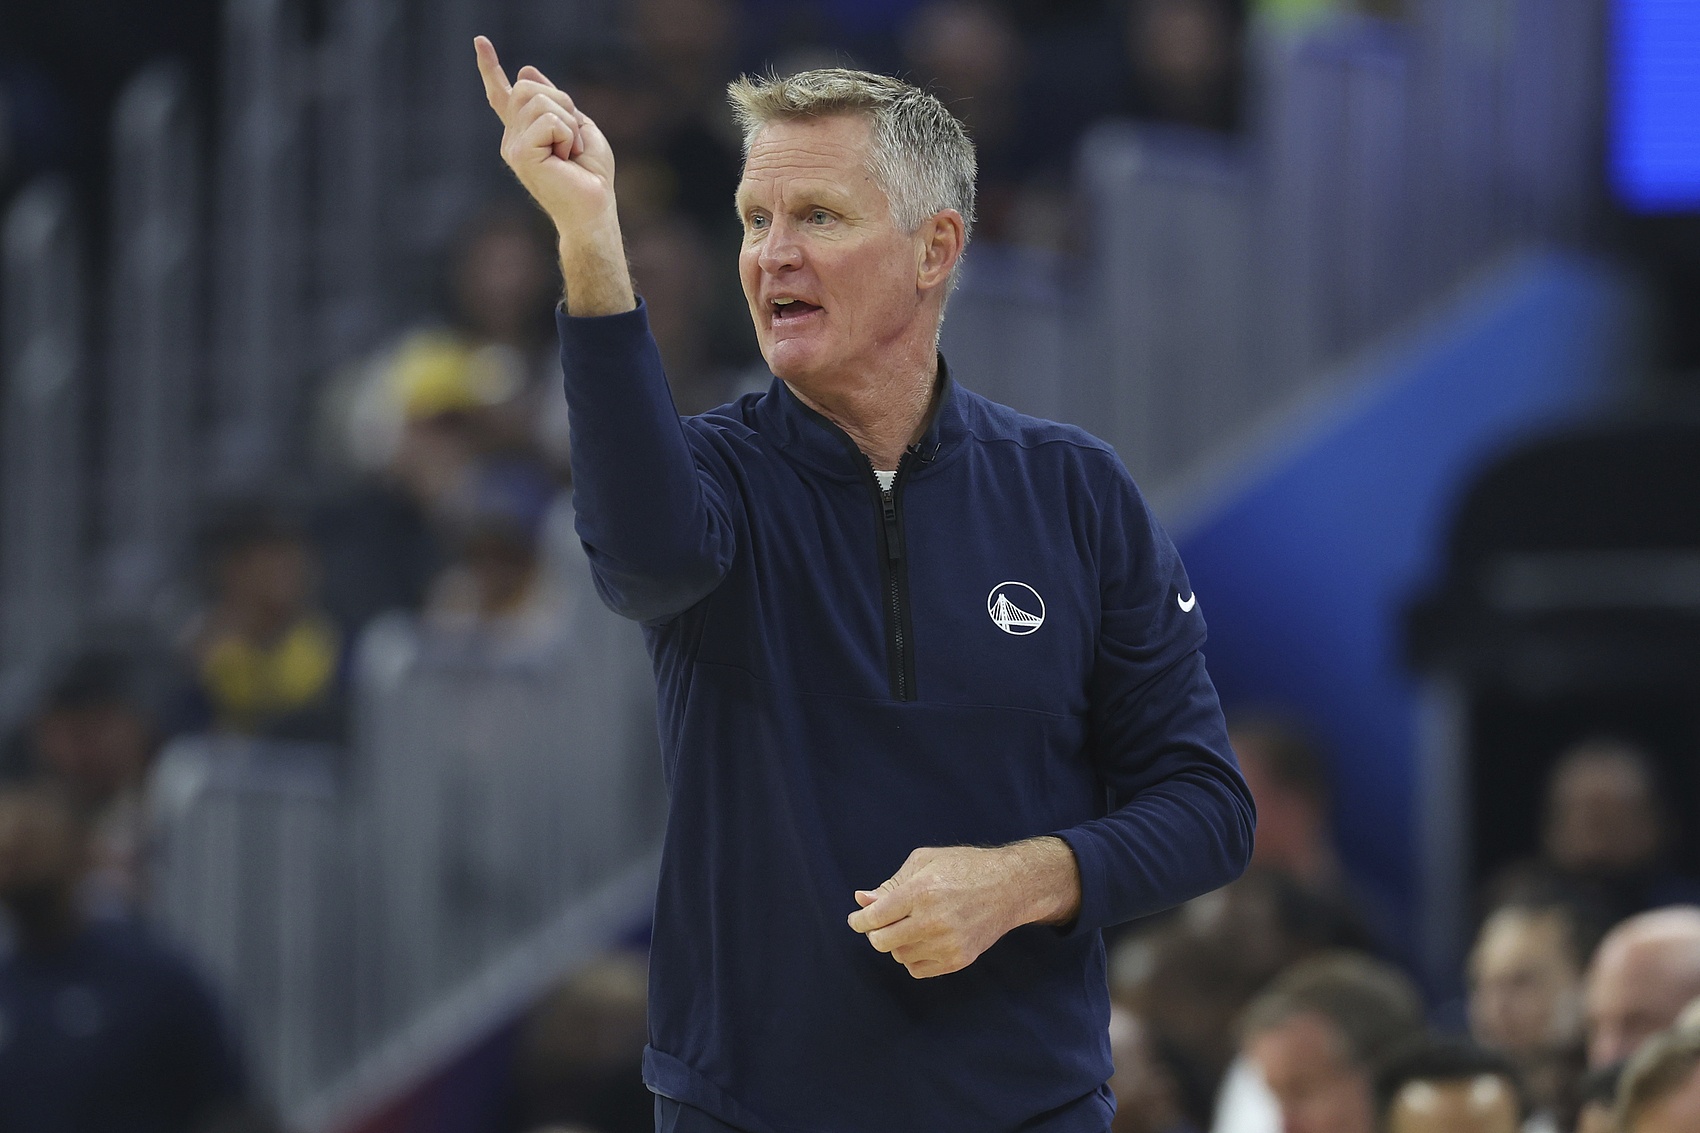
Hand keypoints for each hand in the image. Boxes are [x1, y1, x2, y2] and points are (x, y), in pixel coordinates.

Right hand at [474, 37, 612, 231]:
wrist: (594, 207)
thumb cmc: (591, 174)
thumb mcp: (578, 126)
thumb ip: (555, 102)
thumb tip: (525, 72)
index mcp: (524, 131)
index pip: (502, 95)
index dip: (490, 67)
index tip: (480, 41)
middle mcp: (512, 138)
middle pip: (528, 88)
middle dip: (562, 102)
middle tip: (573, 137)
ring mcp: (512, 146)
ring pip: (540, 101)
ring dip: (568, 122)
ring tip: (570, 151)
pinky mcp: (520, 154)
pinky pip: (549, 120)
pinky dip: (567, 135)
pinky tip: (566, 158)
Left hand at [846, 838, 1080, 978]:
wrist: (1009, 887)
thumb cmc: (964, 867)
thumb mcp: (924, 862)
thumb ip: (891, 884)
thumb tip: (861, 900)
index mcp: (921, 892)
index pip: (875, 918)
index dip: (859, 921)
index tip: (857, 919)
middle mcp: (933, 921)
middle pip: (882, 942)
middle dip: (875, 933)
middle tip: (882, 923)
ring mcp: (947, 944)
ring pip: (899, 957)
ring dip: (897, 944)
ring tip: (911, 925)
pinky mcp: (958, 960)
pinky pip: (917, 969)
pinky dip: (913, 957)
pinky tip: (924, 939)